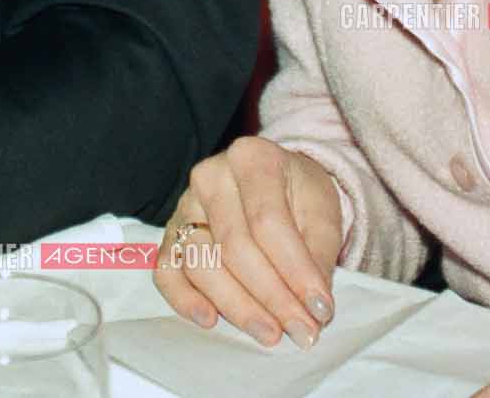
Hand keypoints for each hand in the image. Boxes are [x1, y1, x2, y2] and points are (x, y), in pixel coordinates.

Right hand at [151, 136, 341, 349]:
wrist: (279, 185)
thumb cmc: (300, 196)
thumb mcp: (323, 213)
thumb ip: (318, 256)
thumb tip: (314, 306)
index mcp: (252, 158)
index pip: (268, 222)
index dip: (294, 271)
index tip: (320, 309)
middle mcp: (211, 175)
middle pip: (234, 246)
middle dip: (270, 297)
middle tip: (300, 331)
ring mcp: (185, 204)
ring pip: (200, 261)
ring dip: (236, 305)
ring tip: (269, 333)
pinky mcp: (171, 233)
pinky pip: (166, 269)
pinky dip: (184, 299)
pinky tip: (210, 320)